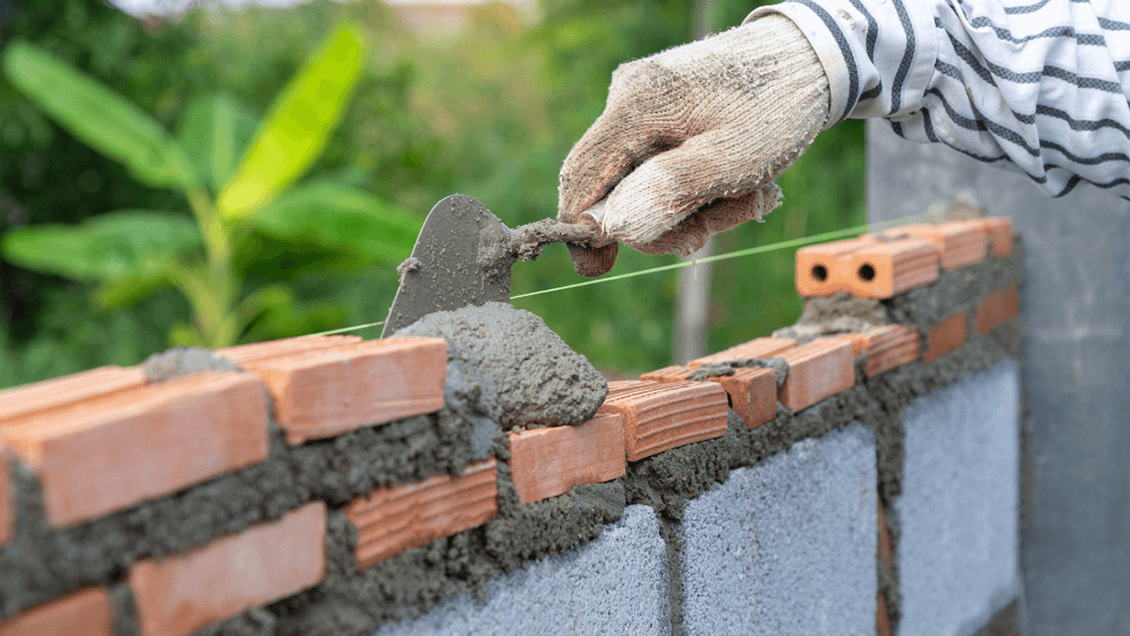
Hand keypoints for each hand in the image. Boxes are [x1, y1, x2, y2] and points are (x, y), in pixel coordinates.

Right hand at [558, 14, 829, 275]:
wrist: (808, 59)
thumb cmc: (776, 106)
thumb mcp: (733, 158)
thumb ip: (671, 191)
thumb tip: (615, 228)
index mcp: (636, 105)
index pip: (581, 176)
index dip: (581, 229)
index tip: (599, 269)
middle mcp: (627, 99)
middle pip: (614, 187)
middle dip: (665, 220)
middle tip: (716, 229)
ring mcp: (641, 105)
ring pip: (642, 183)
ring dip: (693, 206)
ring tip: (748, 195)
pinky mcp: (659, 113)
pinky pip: (660, 168)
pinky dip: (696, 187)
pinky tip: (735, 182)